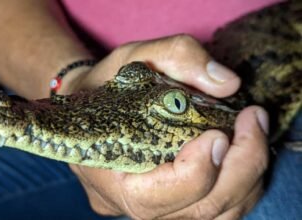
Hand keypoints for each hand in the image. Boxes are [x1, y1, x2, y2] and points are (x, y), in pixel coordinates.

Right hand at [69, 35, 268, 218]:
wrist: (91, 106)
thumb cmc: (104, 85)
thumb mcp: (131, 57)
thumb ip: (176, 57)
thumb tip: (227, 84)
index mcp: (106, 174)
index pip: (152, 198)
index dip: (193, 172)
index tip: (217, 132)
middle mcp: (128, 203)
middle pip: (196, 210)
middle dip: (238, 168)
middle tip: (253, 120)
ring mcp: (154, 210)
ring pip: (214, 215)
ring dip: (245, 175)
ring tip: (253, 130)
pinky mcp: (173, 206)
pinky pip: (217, 210)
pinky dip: (240, 183)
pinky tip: (243, 150)